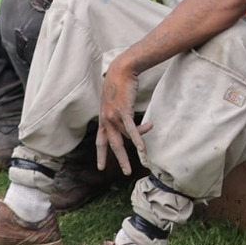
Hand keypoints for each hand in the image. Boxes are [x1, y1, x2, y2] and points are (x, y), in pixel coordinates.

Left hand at [95, 57, 152, 175]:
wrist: (120, 72)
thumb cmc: (120, 87)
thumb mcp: (117, 105)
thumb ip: (120, 117)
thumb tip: (129, 128)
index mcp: (103, 119)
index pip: (100, 140)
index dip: (101, 154)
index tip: (101, 167)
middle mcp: (106, 119)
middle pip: (113, 145)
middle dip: (119, 159)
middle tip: (126, 172)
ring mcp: (113, 116)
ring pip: (125, 137)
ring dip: (135, 146)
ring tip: (144, 153)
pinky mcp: (122, 111)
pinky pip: (130, 129)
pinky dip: (137, 138)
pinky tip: (142, 148)